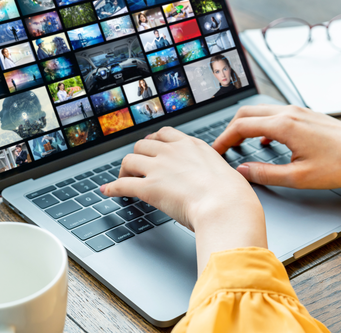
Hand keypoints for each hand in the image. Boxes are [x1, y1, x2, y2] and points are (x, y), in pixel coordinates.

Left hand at [102, 127, 266, 272]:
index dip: (154, 142)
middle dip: (138, 156)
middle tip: (137, 167)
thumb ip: (212, 171)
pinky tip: (108, 192)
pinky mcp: (148, 188)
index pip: (164, 134)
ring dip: (124, 171)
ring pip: (129, 161)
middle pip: (142, 145)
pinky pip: (122, 185)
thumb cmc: (232, 195)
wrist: (226, 206)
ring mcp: (158, 168)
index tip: (151, 148)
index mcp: (192, 146)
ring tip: (122, 180)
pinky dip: (112, 188)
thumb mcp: (225, 172)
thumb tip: (215, 180)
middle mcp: (172, 152)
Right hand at [213, 105, 340, 188]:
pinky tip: (266, 141)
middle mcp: (288, 112)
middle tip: (222, 148)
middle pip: (247, 113)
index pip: (240, 126)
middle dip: (230, 130)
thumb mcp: (299, 177)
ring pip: (261, 111)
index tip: (215, 153)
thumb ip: (266, 174)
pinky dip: (262, 125)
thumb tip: (242, 172)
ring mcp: (299, 111)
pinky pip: (275, 115)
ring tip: (239, 145)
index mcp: (283, 125)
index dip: (223, 140)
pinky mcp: (307, 115)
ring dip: (245, 125)